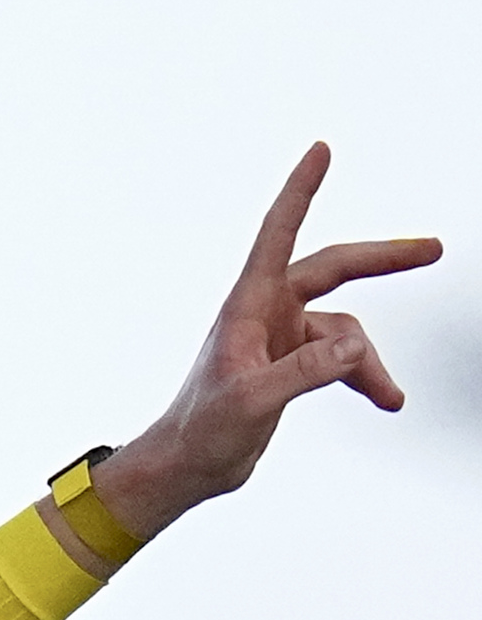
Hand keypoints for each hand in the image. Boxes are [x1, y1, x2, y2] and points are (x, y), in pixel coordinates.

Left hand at [92, 144, 440, 544]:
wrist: (186, 468)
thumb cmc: (201, 431)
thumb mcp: (254, 400)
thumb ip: (306, 370)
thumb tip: (356, 343)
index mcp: (247, 306)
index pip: (278, 234)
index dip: (300, 191)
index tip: (320, 151)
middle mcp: (265, 313)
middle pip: (334, 269)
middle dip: (384, 260)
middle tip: (432, 250)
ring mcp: (279, 337)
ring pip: (345, 330)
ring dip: (370, 362)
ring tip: (387, 395)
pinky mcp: (290, 364)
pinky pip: (341, 358)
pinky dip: (364, 375)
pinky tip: (385, 398)